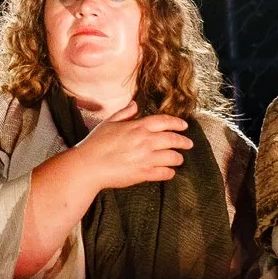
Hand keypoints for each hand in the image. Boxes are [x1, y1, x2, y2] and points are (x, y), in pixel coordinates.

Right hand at [65, 114, 192, 192]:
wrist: (89, 165)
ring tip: (179, 159)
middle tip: (189, 144)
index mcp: (137, 127)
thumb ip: (124, 113)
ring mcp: (146, 158)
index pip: (163, 121)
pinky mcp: (144, 173)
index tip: (184, 126)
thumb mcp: (108, 123)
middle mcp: (145, 141)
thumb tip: (135, 105)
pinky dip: (169, 172)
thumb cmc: (95, 143)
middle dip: (184, 141)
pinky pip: (164, 173)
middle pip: (173, 139)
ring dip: (178, 158)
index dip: (177, 123)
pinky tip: (169, 172)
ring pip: (172, 157)